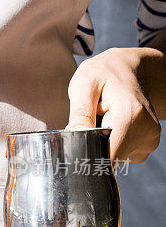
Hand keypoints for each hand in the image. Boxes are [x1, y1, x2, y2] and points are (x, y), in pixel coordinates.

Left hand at [67, 47, 160, 162]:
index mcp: (130, 114)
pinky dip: (113, 142)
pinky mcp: (149, 144)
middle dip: (94, 145)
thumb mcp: (84, 84)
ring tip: (105, 117)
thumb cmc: (104, 73)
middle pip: (109, 157)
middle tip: (93, 118)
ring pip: (115, 157)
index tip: (79, 140)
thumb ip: (80, 113)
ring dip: (103, 142)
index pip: (106, 154)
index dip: (87, 153)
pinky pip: (123, 154)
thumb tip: (76, 139)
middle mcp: (145, 130)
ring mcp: (150, 139)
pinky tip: (114, 123)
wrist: (130, 69)